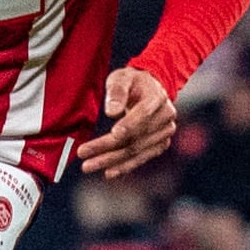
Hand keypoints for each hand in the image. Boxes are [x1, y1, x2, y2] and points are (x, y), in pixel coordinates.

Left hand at [76, 66, 176, 180]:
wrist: (151, 89)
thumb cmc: (132, 82)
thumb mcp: (121, 78)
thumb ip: (117, 92)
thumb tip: (112, 112)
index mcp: (157, 98)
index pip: (143, 114)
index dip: (129, 125)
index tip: (112, 134)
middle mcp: (166, 117)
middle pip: (135, 137)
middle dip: (108, 148)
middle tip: (84, 156)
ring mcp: (164, 133)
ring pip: (136, 151)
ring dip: (112, 161)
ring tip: (89, 166)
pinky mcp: (160, 144)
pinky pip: (141, 157)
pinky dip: (125, 166)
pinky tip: (109, 172)